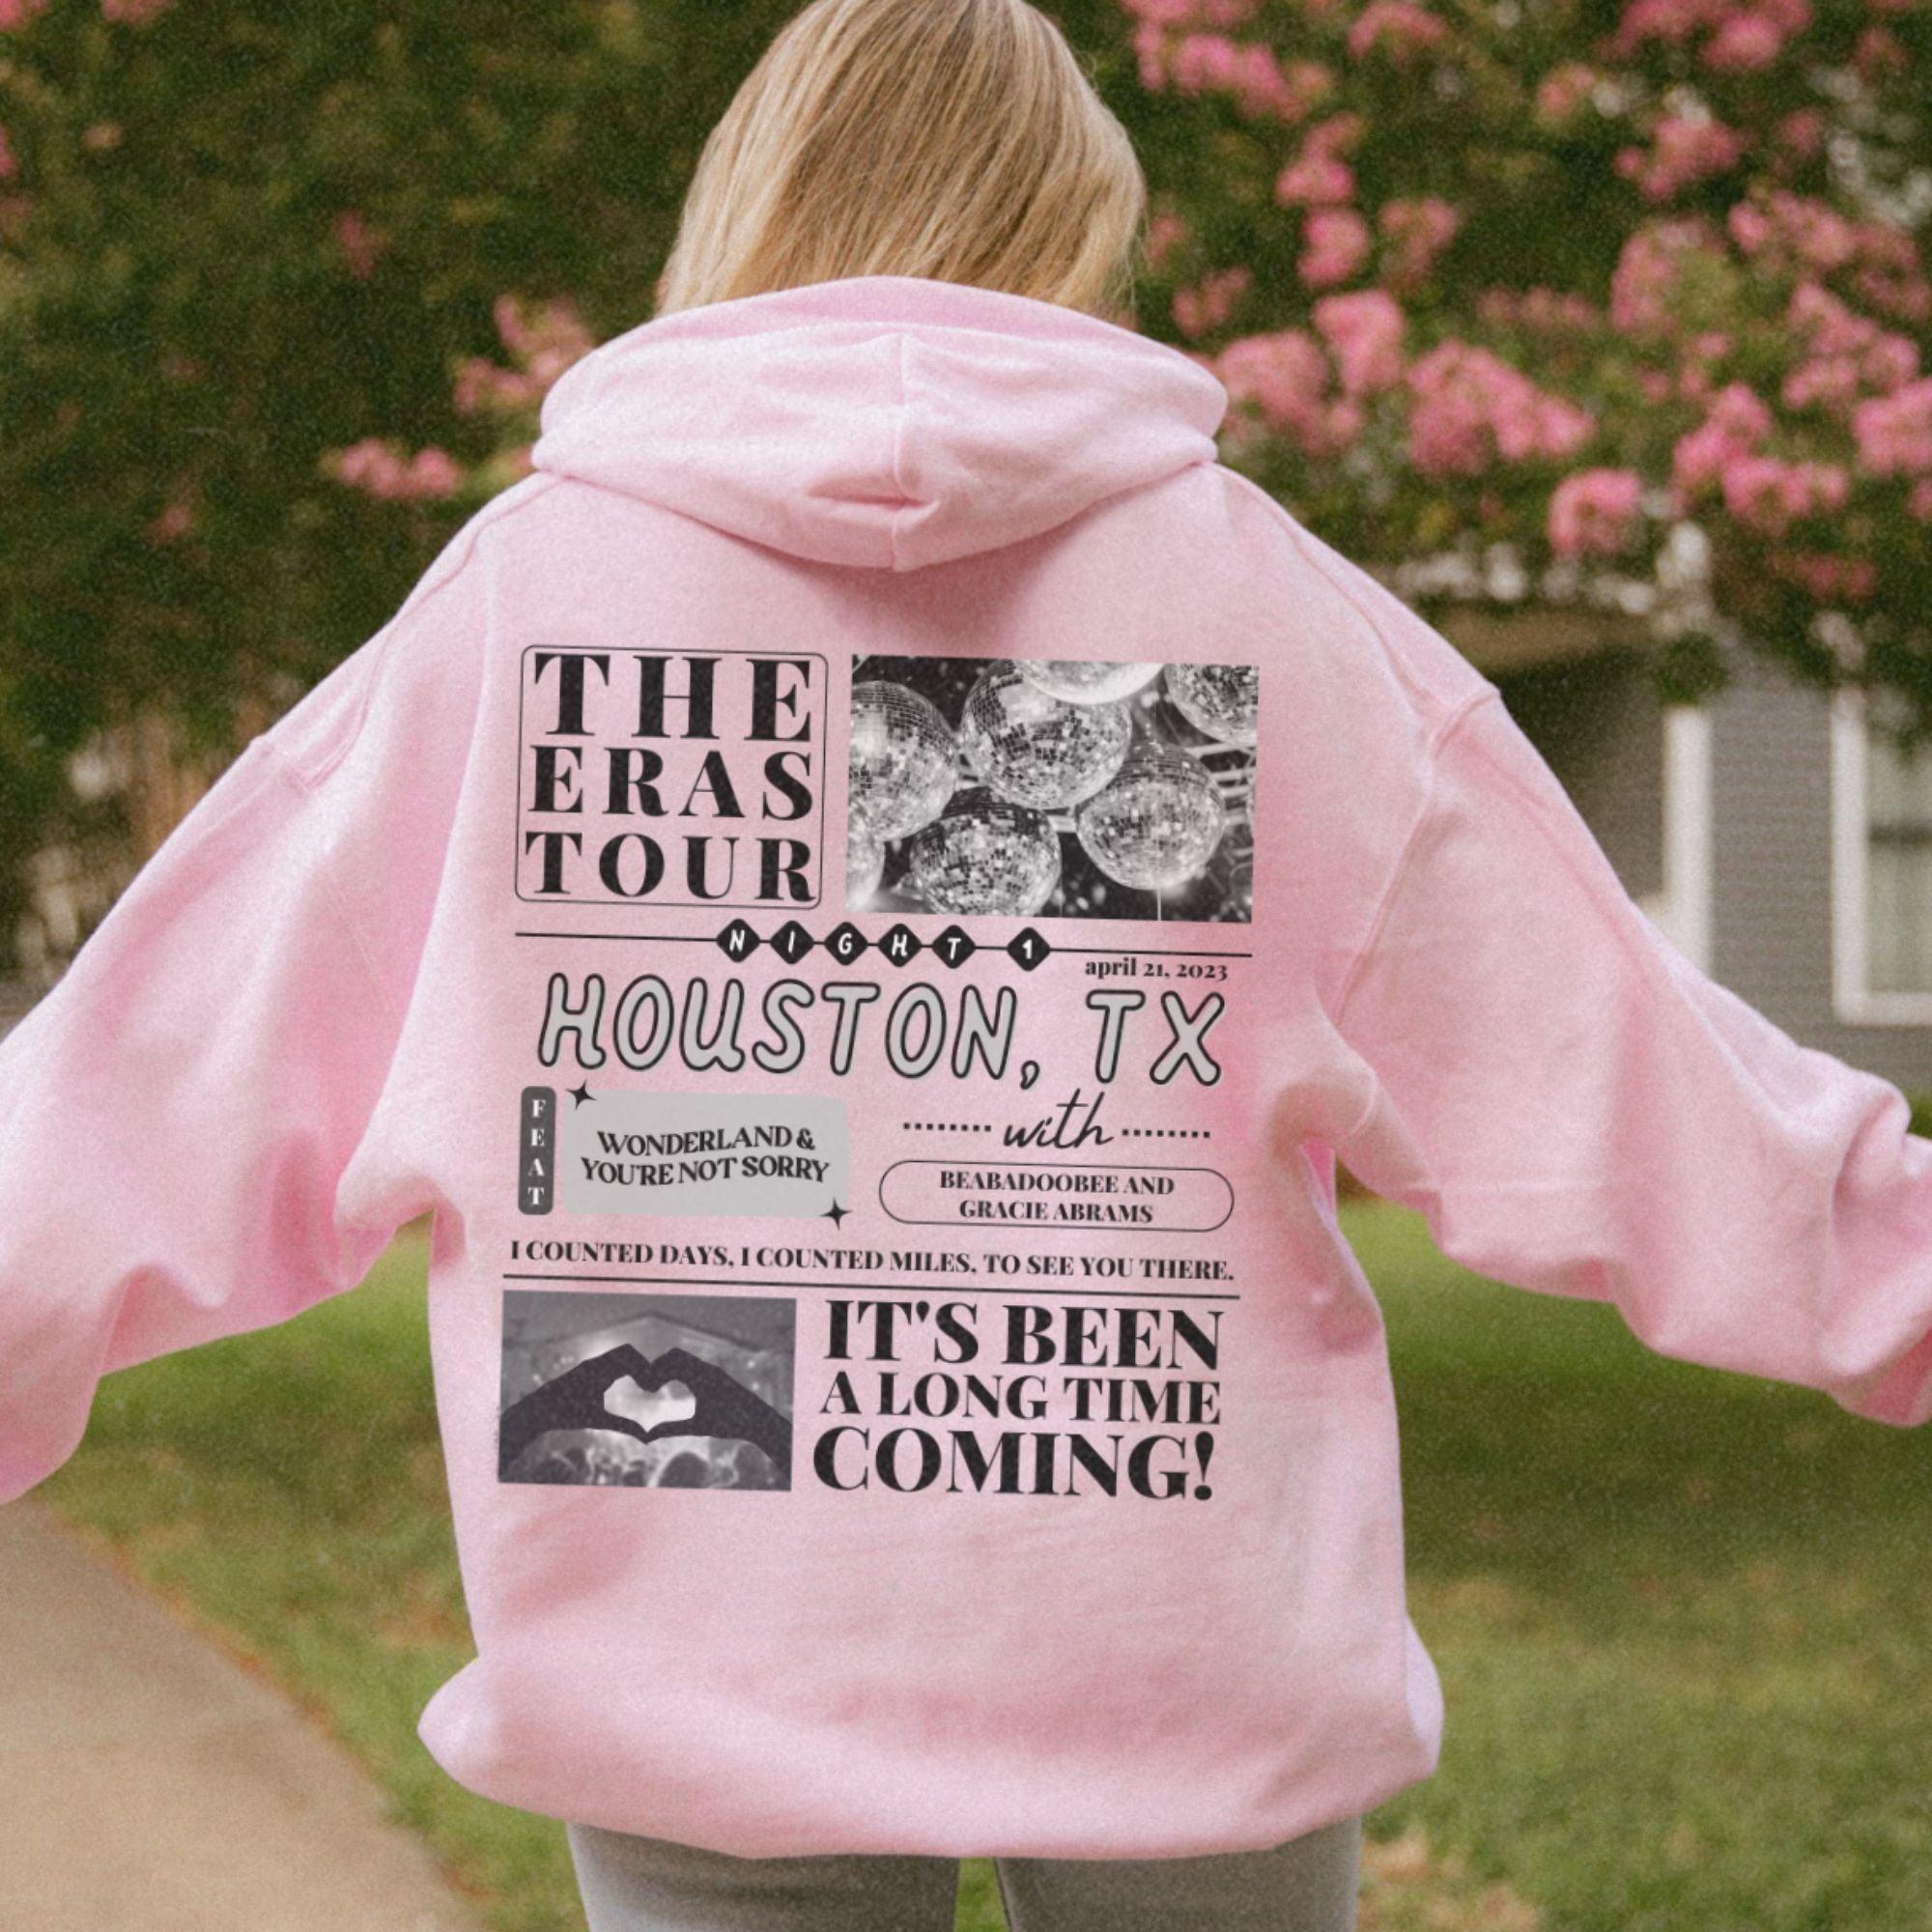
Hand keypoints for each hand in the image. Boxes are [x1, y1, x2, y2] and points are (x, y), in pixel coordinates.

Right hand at [497, 1344, 656, 1476]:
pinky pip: (608, 1360)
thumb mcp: (601, 1421)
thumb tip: (645, 1437)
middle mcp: (600, 1364)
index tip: (651, 1388)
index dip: (645, 1370)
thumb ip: (623, 1425)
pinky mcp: (584, 1369)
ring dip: (638, 1364)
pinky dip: (624, 1367)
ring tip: (644, 1385)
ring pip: (623, 1350)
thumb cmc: (569, 1414)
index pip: (631, 1361)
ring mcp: (592, 1364)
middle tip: (651, 1386)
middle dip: (645, 1364)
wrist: (542, 1412)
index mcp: (605, 1373)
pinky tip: (627, 1383)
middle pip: (630, 1351)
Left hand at [634, 1346, 792, 1480]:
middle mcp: (704, 1369)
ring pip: (679, 1355)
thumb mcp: (696, 1426)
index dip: (658, 1371)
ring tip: (653, 1385)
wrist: (754, 1422)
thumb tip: (650, 1435)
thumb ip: (674, 1428)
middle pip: (673, 1355)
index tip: (649, 1388)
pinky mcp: (717, 1375)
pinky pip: (693, 1365)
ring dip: (663, 1366)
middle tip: (647, 1386)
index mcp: (699, 1378)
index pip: (672, 1364)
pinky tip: (672, 1386)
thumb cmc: (728, 1423)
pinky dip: (676, 1371)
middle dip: (657, 1366)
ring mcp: (710, 1371)